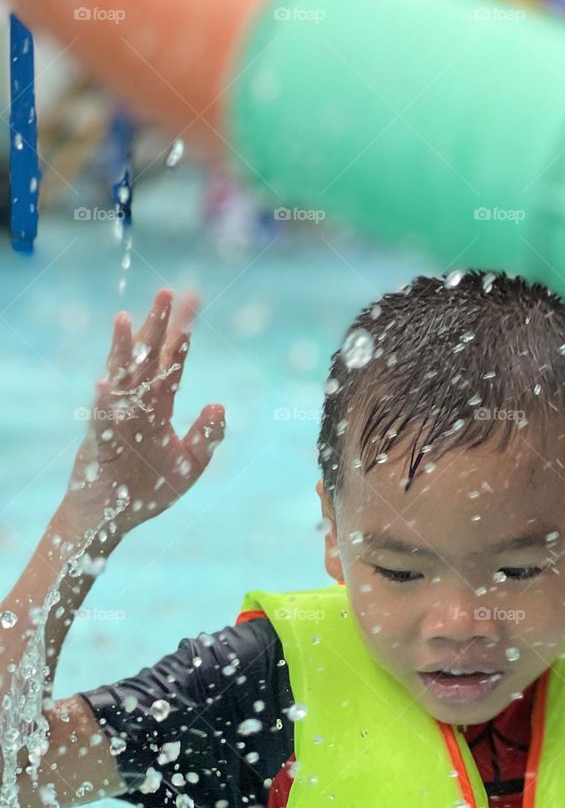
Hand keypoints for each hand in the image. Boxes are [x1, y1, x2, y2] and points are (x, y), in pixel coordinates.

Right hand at [65, 288, 224, 532]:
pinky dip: (104, 403)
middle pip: (150, 357)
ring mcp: (118, 419)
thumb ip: (208, 435)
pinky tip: (105, 383)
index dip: (183, 332)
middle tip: (168, 291)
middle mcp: (138, 405)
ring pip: (122, 378)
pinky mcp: (103, 443)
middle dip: (158, 325)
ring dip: (125, 350)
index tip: (192, 300)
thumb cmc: (150, 489)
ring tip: (128, 319)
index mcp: (159, 405)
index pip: (174, 361)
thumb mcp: (191, 463)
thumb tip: (219, 404)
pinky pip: (103, 422)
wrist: (114, 516)